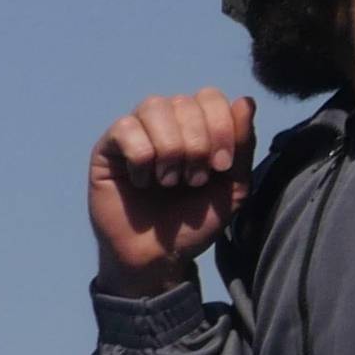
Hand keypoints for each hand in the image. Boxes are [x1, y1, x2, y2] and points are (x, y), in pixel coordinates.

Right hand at [90, 91, 257, 294]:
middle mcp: (167, 121)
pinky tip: (141, 181)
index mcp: (197, 125)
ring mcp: (136, 130)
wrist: (158, 257)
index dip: (220, 127)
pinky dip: (140, 157)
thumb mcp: (232, 188)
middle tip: (193, 181)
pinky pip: (125, 128)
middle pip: (184, 101)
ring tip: (168, 181)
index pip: (210, 97)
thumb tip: (247, 100)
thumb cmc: (194, 223)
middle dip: (196, 144)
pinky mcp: (108, 146)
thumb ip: (243, 145)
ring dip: (169, 148)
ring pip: (153, 107)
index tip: (221, 167)